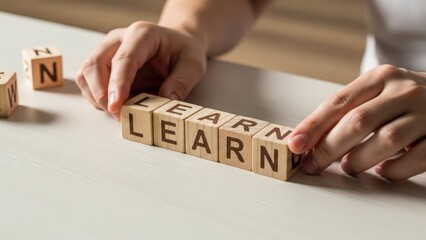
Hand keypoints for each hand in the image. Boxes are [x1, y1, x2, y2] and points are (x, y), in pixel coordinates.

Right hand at [75, 21, 206, 119]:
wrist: (176, 45)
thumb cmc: (183, 52)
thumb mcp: (194, 65)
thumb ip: (182, 82)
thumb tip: (166, 101)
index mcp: (142, 34)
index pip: (123, 59)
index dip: (118, 84)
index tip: (116, 106)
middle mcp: (119, 39)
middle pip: (95, 64)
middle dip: (102, 94)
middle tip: (119, 115)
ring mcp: (107, 51)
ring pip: (86, 73)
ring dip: (97, 97)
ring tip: (119, 112)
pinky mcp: (102, 64)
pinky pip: (88, 82)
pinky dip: (96, 98)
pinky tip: (115, 106)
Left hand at [288, 65, 425, 179]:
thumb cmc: (404, 100)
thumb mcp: (378, 93)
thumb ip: (349, 111)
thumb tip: (310, 140)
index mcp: (381, 77)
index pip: (339, 102)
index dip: (314, 125)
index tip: (295, 143)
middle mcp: (404, 91)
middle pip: (358, 121)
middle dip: (329, 147)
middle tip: (314, 164)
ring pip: (386, 140)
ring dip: (360, 159)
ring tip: (349, 167)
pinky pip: (416, 158)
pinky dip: (394, 170)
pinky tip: (382, 171)